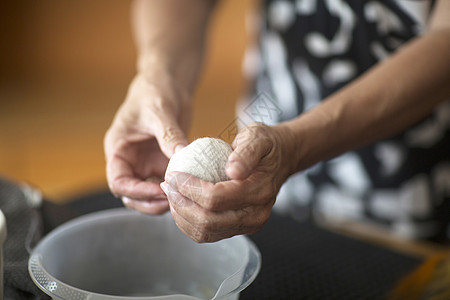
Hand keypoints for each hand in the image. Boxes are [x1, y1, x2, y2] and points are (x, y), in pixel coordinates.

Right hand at [104, 72, 190, 213]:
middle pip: (132, 196)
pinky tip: (192, 187)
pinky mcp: (164, 164)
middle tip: (175, 200)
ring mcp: (147, 165)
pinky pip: (168, 183)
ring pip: (150, 195)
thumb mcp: (159, 110)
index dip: (136, 192)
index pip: (118, 182)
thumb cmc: (154, 91)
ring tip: (184, 197)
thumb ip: (168, 134)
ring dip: (164, 200)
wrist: (168, 84)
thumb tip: (181, 156)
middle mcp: (131, 161)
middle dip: (151, 203)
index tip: (159, 191)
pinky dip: (177, 189)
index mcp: (118, 150)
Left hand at [161, 123, 295, 241]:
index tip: (173, 174)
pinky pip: (208, 234)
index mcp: (259, 192)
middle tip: (168, 185)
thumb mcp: (257, 137)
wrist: (281, 158)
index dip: (189, 189)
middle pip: (208, 221)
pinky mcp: (238, 228)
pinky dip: (189, 222)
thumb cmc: (266, 145)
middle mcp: (255, 215)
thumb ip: (246, 153)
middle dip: (181, 204)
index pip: (215, 199)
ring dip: (181, 216)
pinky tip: (180, 204)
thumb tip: (232, 170)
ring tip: (171, 194)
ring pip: (205, 232)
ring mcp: (248, 225)